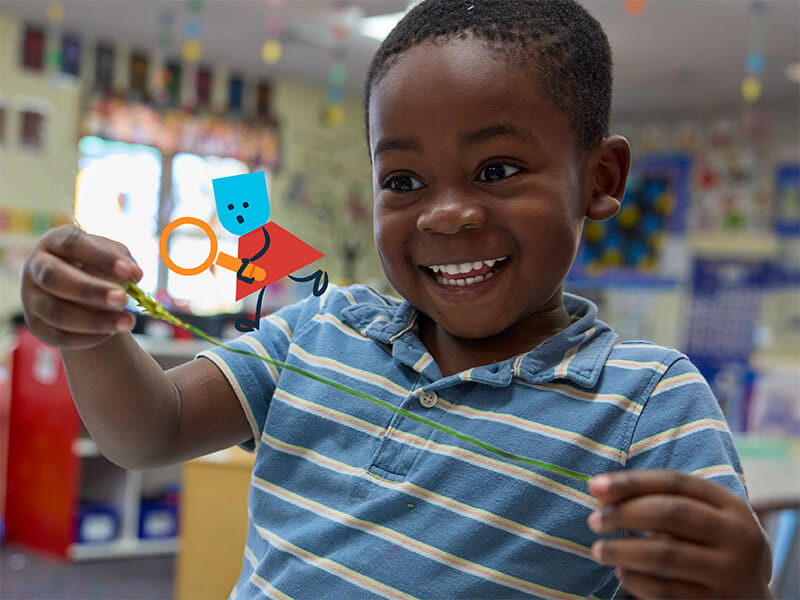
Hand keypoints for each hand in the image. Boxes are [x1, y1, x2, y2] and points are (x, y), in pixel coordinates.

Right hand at [21, 225, 142, 349]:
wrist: (78, 291)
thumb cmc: (97, 266)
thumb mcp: (110, 256)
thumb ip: (123, 261)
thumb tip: (134, 274)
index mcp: (54, 242)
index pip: (73, 244)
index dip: (101, 257)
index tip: (129, 271)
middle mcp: (35, 267)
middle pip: (54, 277)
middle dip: (90, 290)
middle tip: (124, 299)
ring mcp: (31, 297)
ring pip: (56, 312)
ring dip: (95, 320)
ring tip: (128, 322)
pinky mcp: (36, 325)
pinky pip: (58, 336)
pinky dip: (87, 337)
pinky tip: (111, 333)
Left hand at [587, 469, 771, 598]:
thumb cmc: (711, 547)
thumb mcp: (702, 519)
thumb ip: (659, 502)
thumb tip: (600, 493)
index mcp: (732, 505)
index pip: (675, 482)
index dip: (631, 482)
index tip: (595, 486)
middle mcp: (738, 536)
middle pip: (670, 513)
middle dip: (624, 514)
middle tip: (594, 521)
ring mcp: (730, 572)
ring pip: (664, 554)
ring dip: (622, 550)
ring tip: (598, 550)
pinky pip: (667, 591)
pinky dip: (636, 581)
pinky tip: (621, 574)